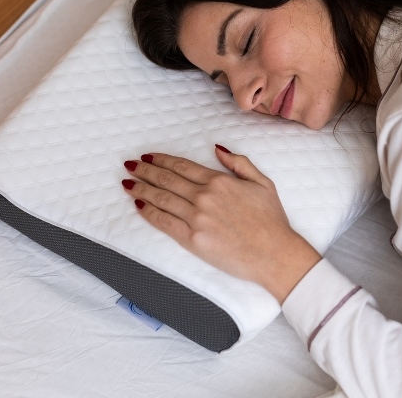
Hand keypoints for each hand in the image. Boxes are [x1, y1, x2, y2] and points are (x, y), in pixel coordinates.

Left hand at [121, 146, 320, 302]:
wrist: (274, 253)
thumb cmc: (271, 220)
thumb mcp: (262, 182)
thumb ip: (239, 163)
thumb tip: (217, 149)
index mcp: (220, 181)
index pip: (182, 166)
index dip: (162, 160)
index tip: (148, 157)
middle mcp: (204, 197)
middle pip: (167, 180)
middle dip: (145, 171)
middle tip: (130, 166)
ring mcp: (196, 218)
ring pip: (161, 199)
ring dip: (141, 189)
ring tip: (127, 183)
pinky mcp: (192, 240)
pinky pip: (164, 222)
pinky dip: (149, 212)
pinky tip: (139, 205)